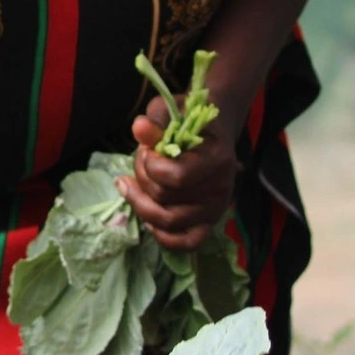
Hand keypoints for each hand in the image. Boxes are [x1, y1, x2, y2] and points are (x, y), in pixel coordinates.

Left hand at [119, 93, 239, 250]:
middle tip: (141, 160)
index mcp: (217, 157)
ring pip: (167, 221)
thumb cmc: (189, 120)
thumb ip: (156, 120)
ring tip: (133, 183)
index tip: (147, 149)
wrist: (211, 133)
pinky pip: (186, 243)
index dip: (150, 165)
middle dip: (141, 177)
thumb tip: (139, 127)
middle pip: (164, 198)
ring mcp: (216, 209)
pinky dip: (161, 234)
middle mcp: (221, 188)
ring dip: (141, 202)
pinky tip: (147, 216)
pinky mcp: (209, 223)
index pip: (176, 176)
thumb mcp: (171, 110)